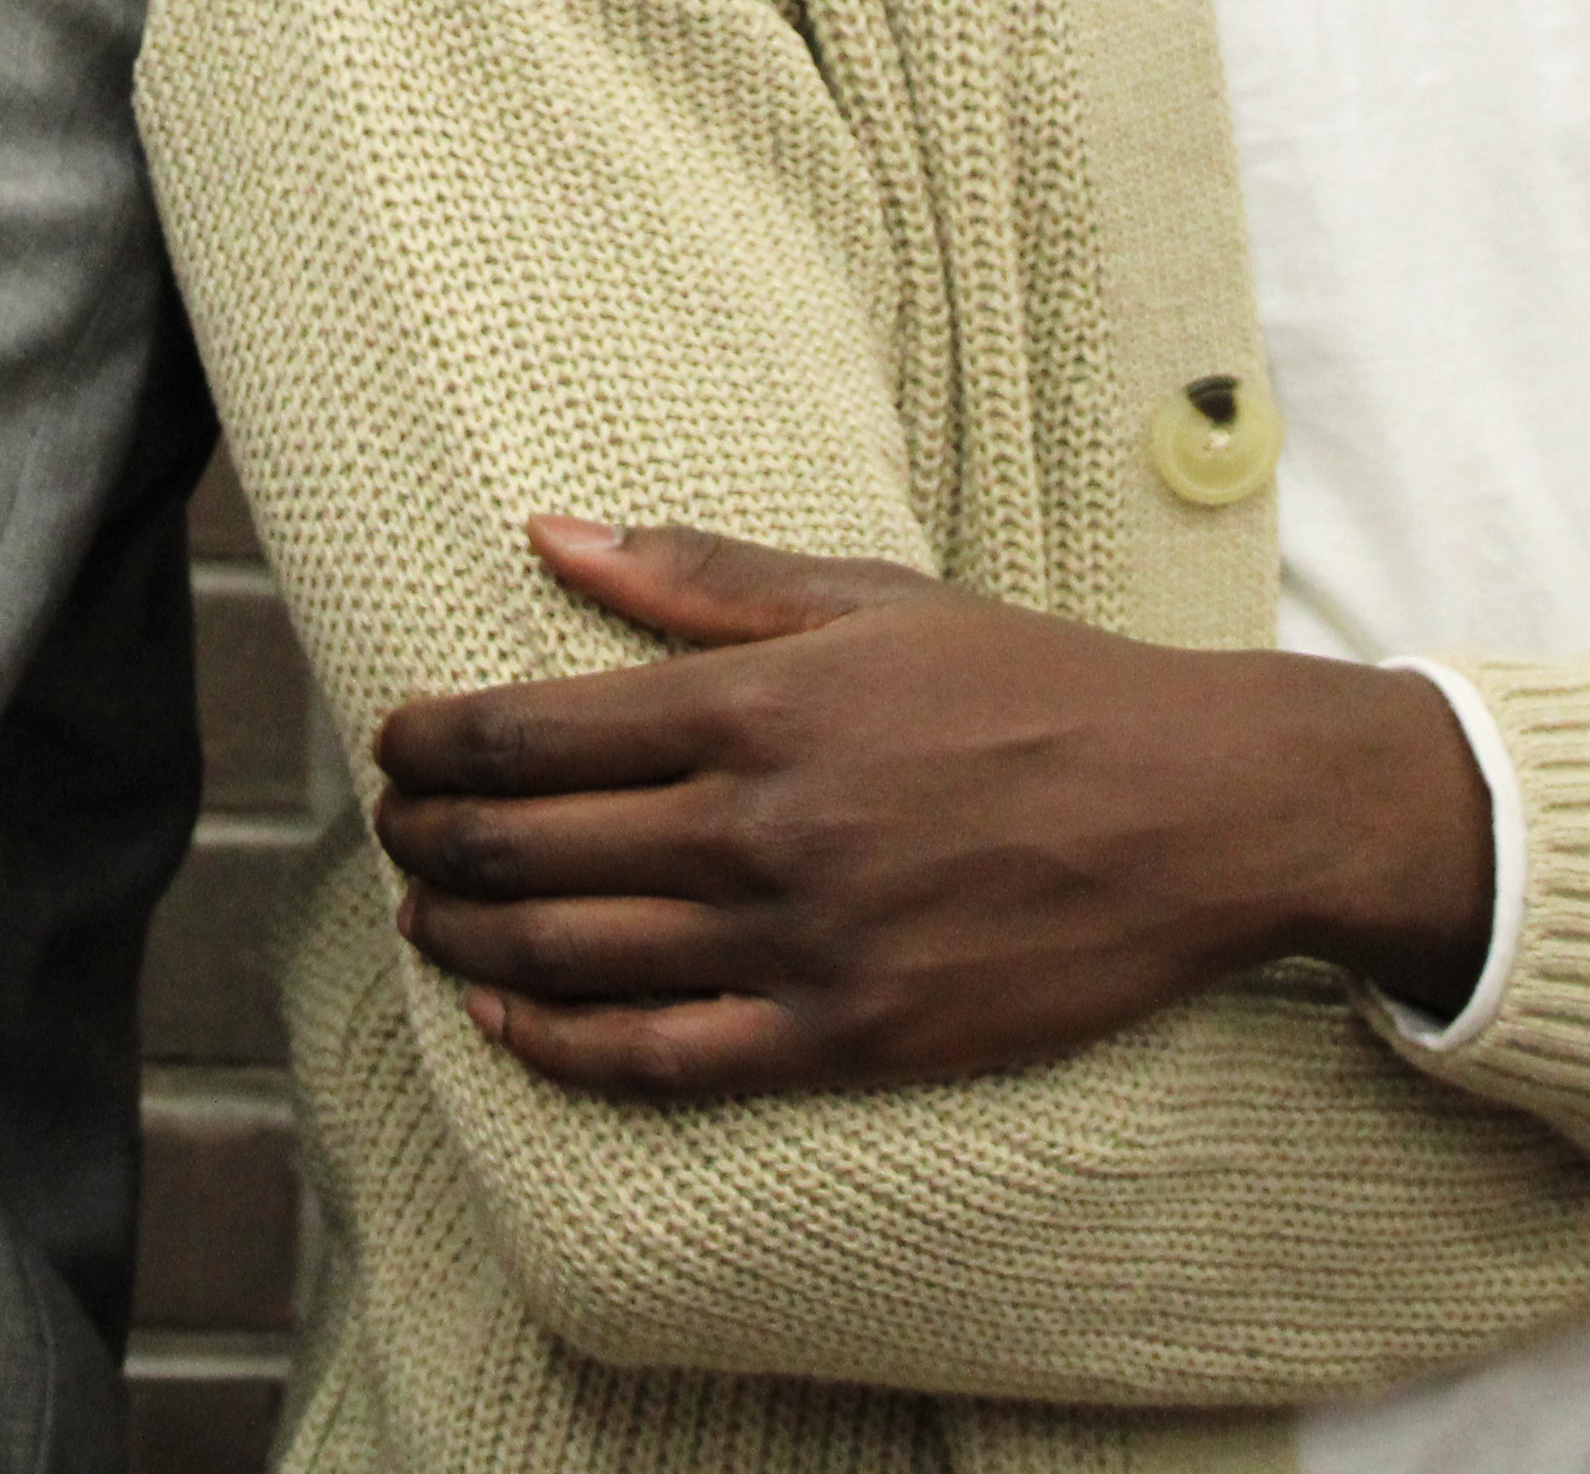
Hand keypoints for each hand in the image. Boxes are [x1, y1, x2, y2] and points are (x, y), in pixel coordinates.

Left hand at [367, 519, 1487, 1100]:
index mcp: (760, 702)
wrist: (1197, 811)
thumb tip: (551, 532)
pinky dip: (560, 1043)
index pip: (532, 730)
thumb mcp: (870, 597)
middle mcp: (763, 825)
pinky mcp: (848, 1039)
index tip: (395, 742)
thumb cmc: (1034, 686)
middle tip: (393, 828)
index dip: (433, 742)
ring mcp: (802, 942)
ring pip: (573, 955)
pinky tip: (503, 1016)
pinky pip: (663, 1058)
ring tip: (424, 910)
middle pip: (529, 845)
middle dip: (430, 837)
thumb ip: (701, 574)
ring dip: (469, 933)